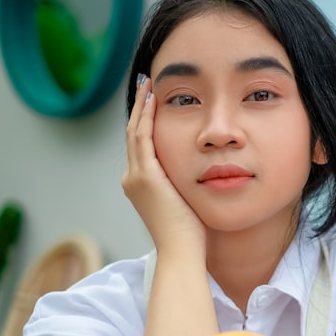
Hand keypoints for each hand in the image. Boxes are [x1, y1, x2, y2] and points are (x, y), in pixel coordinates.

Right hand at [122, 74, 205, 253]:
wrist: (181, 251)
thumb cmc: (191, 235)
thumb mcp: (186, 203)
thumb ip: (186, 186)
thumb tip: (203, 174)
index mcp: (141, 185)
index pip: (142, 146)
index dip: (145, 123)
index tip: (153, 103)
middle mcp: (132, 178)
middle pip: (134, 134)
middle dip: (140, 108)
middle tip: (146, 84)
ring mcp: (136, 177)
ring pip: (135, 132)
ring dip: (142, 106)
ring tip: (148, 84)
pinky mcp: (145, 176)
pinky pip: (143, 137)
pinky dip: (147, 117)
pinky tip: (154, 100)